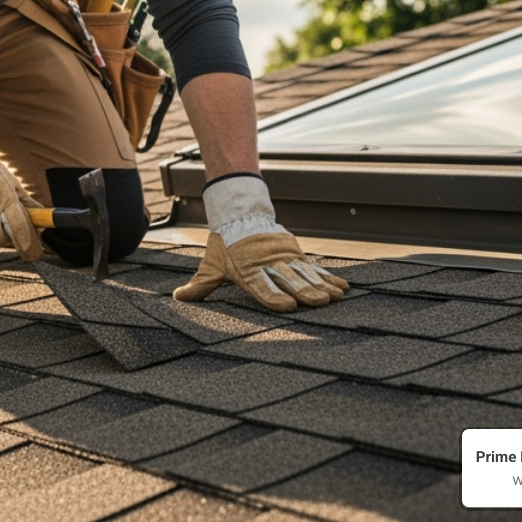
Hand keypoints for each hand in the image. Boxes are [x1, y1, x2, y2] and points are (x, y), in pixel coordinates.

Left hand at [172, 173, 347, 311]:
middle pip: (289, 280)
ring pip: (305, 274)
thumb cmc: (226, 246)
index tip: (287, 307)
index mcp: (248, 269)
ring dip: (321, 286)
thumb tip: (178, 298)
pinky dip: (329, 277)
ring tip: (335, 297)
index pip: (261, 285)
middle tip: (319, 302)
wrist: (240, 215)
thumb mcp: (212, 263)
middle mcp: (268, 263)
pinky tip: (343, 288)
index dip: (273, 296)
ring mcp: (285, 257)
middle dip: (305, 292)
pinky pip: (315, 267)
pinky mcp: (296, 253)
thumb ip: (200, 284)